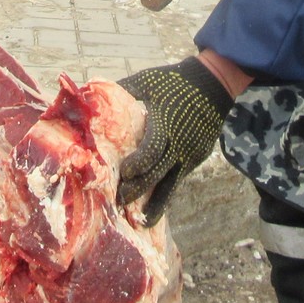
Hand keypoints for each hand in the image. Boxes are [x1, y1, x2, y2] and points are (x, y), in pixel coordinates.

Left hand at [115, 57, 233, 223]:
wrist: (214, 83)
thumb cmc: (174, 81)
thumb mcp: (146, 81)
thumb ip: (121, 92)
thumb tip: (89, 96)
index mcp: (165, 124)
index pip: (152, 150)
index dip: (138, 164)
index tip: (125, 173)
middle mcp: (179, 144)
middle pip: (157, 173)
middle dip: (137, 190)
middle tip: (119, 203)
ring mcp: (190, 154)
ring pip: (171, 184)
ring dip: (154, 204)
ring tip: (140, 221)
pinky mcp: (196, 159)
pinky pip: (178, 179)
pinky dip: (165, 192)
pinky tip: (153, 205)